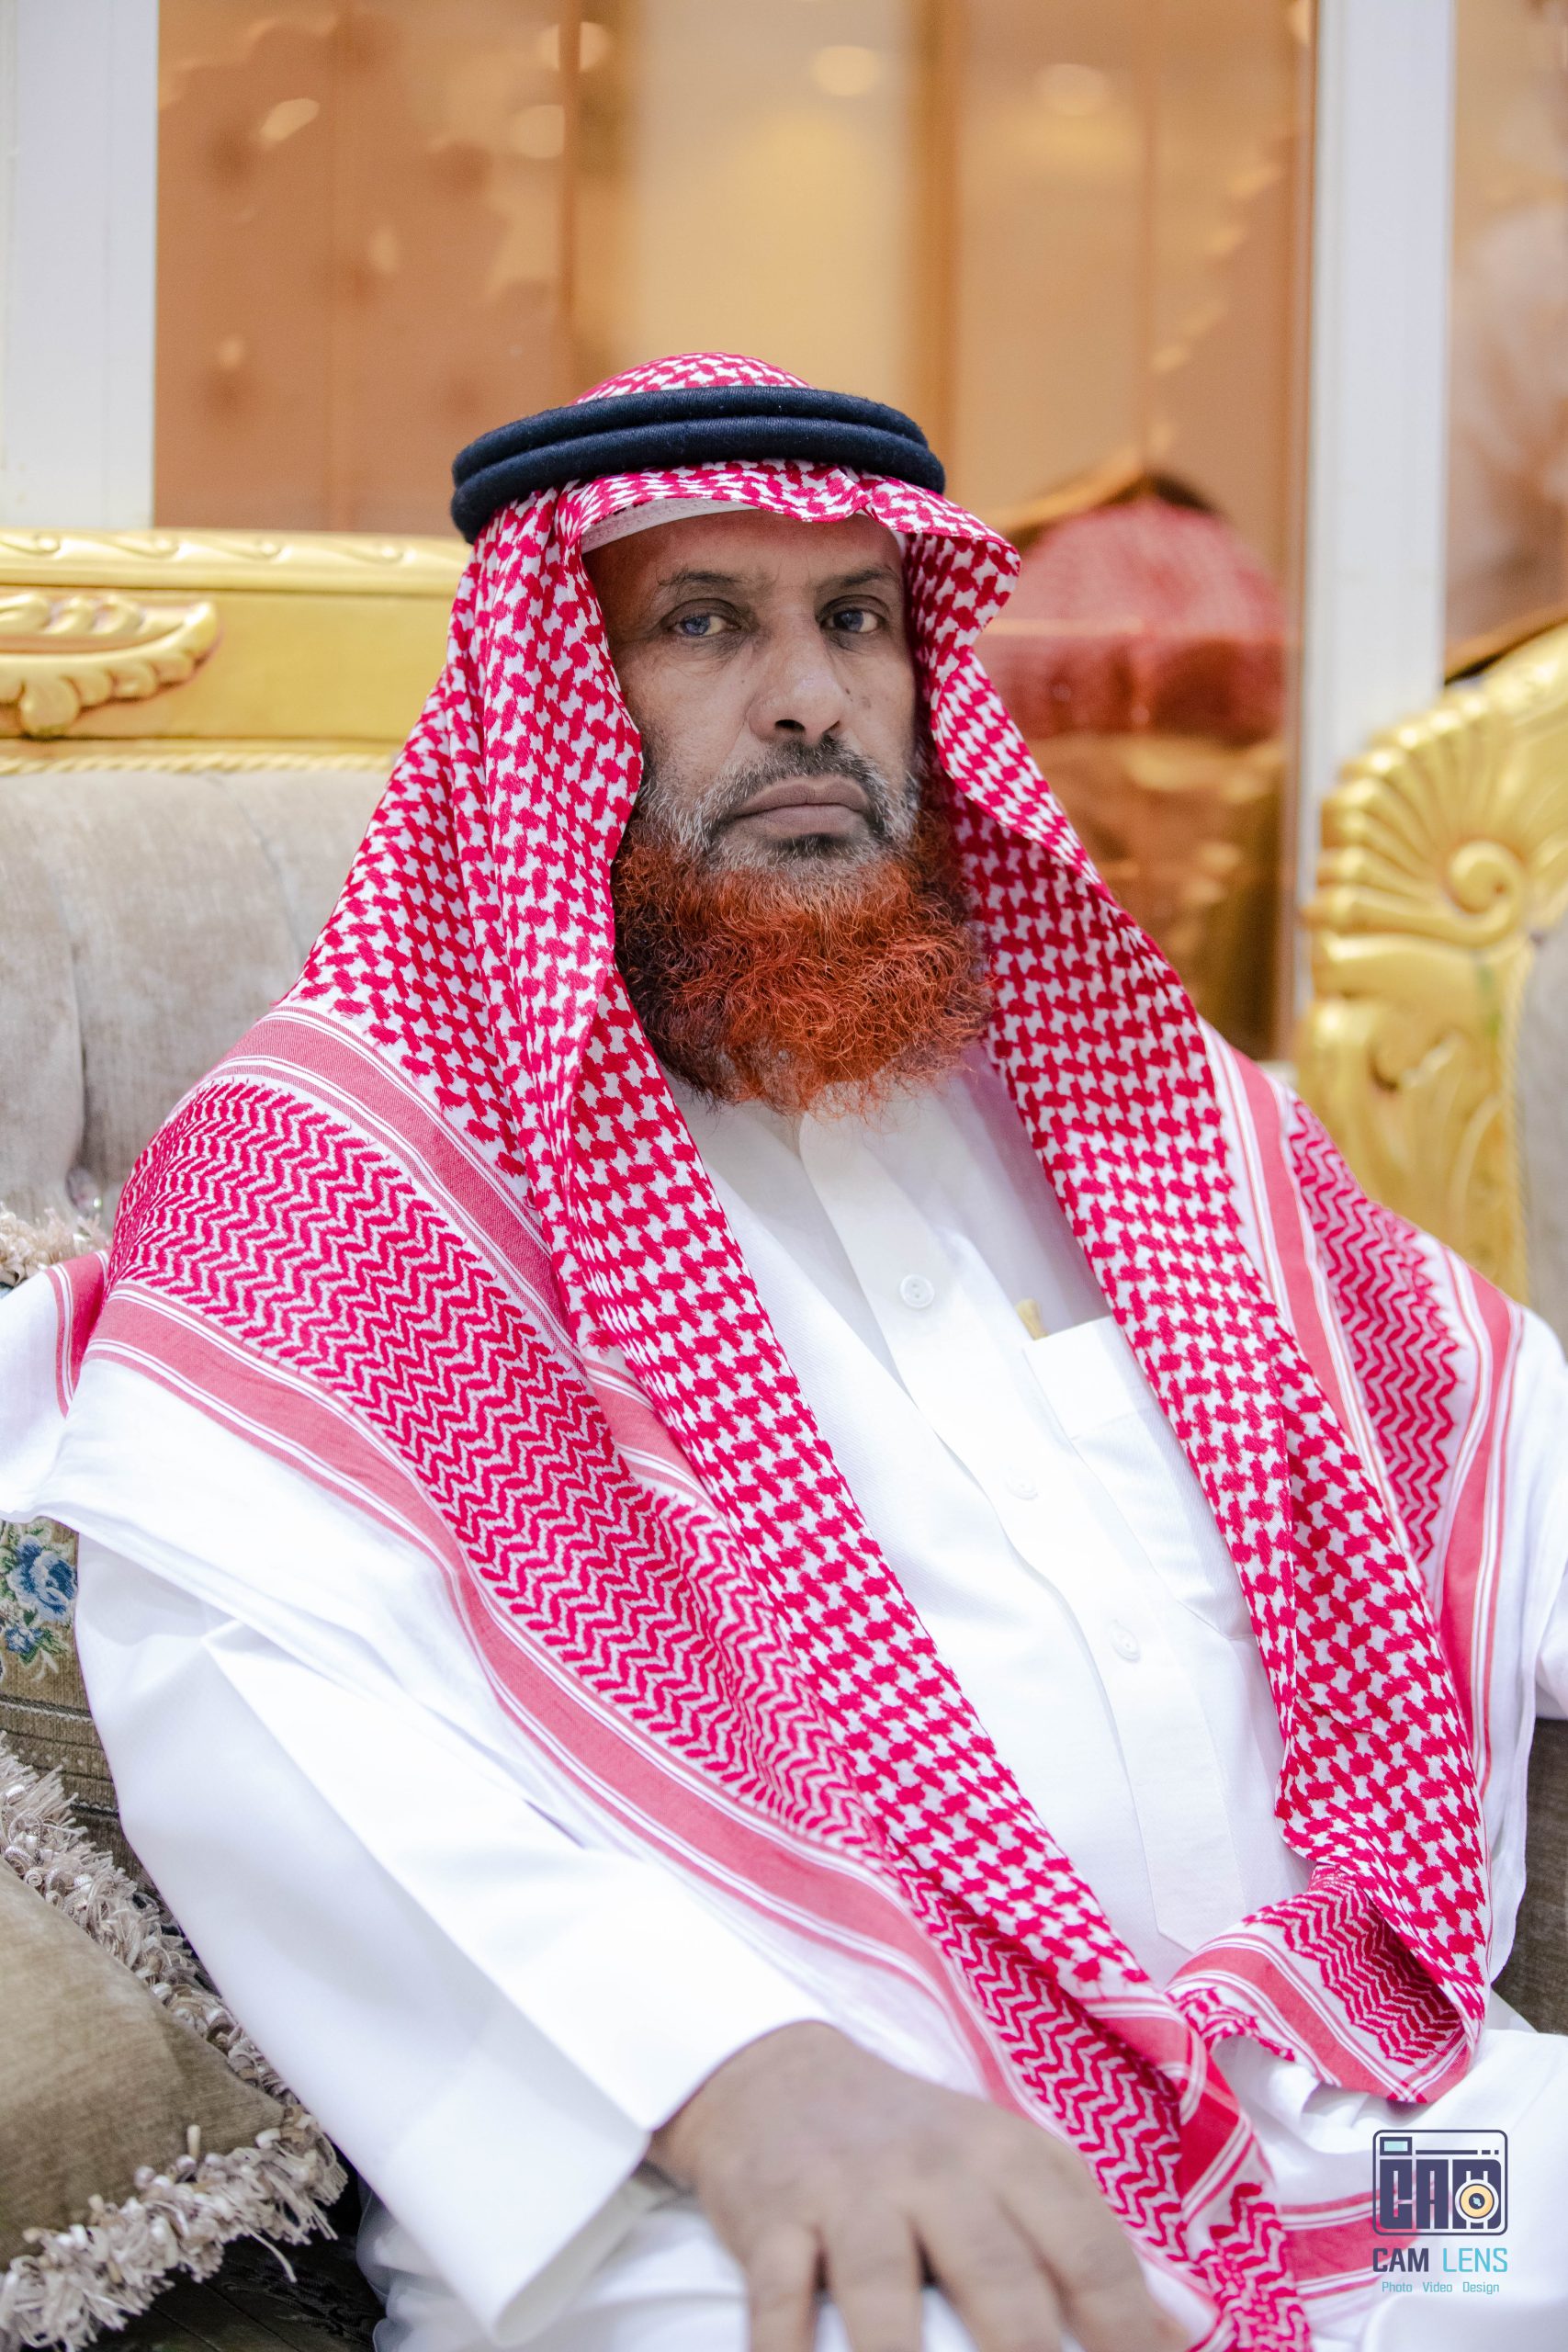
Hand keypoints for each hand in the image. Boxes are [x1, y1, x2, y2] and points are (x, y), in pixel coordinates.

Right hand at [647, 2021, 1188, 2351]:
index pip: (1088, 2249)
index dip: (1126, 2328)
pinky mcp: (773, 2214)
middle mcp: (936, 2170)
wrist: (780, 2075)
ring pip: (884, 2284)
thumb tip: (1182, 2332)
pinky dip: (785, 2344)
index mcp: (1009, 2158)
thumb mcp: (1012, 2166)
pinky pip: (781, 2289)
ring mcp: (850, 2192)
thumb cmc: (918, 2145)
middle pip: (997, 2272)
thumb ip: (1089, 2242)